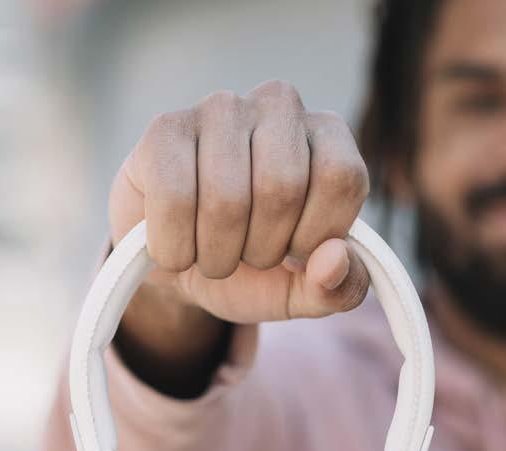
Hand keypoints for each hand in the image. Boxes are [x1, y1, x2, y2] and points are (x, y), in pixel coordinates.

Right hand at [108, 80, 370, 324]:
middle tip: (251, 257)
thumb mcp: (308, 290)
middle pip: (282, 187)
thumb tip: (334, 259)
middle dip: (264, 249)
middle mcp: (278, 106)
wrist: (186, 265)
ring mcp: (220, 109)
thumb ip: (341, 287)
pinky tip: (179, 250)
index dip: (316, 234)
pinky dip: (176, 248)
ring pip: (226, 198)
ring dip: (219, 255)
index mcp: (328, 136)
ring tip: (216, 255)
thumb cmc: (257, 265)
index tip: (296, 255)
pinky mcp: (164, 128)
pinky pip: (174, 199)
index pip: (341, 177)